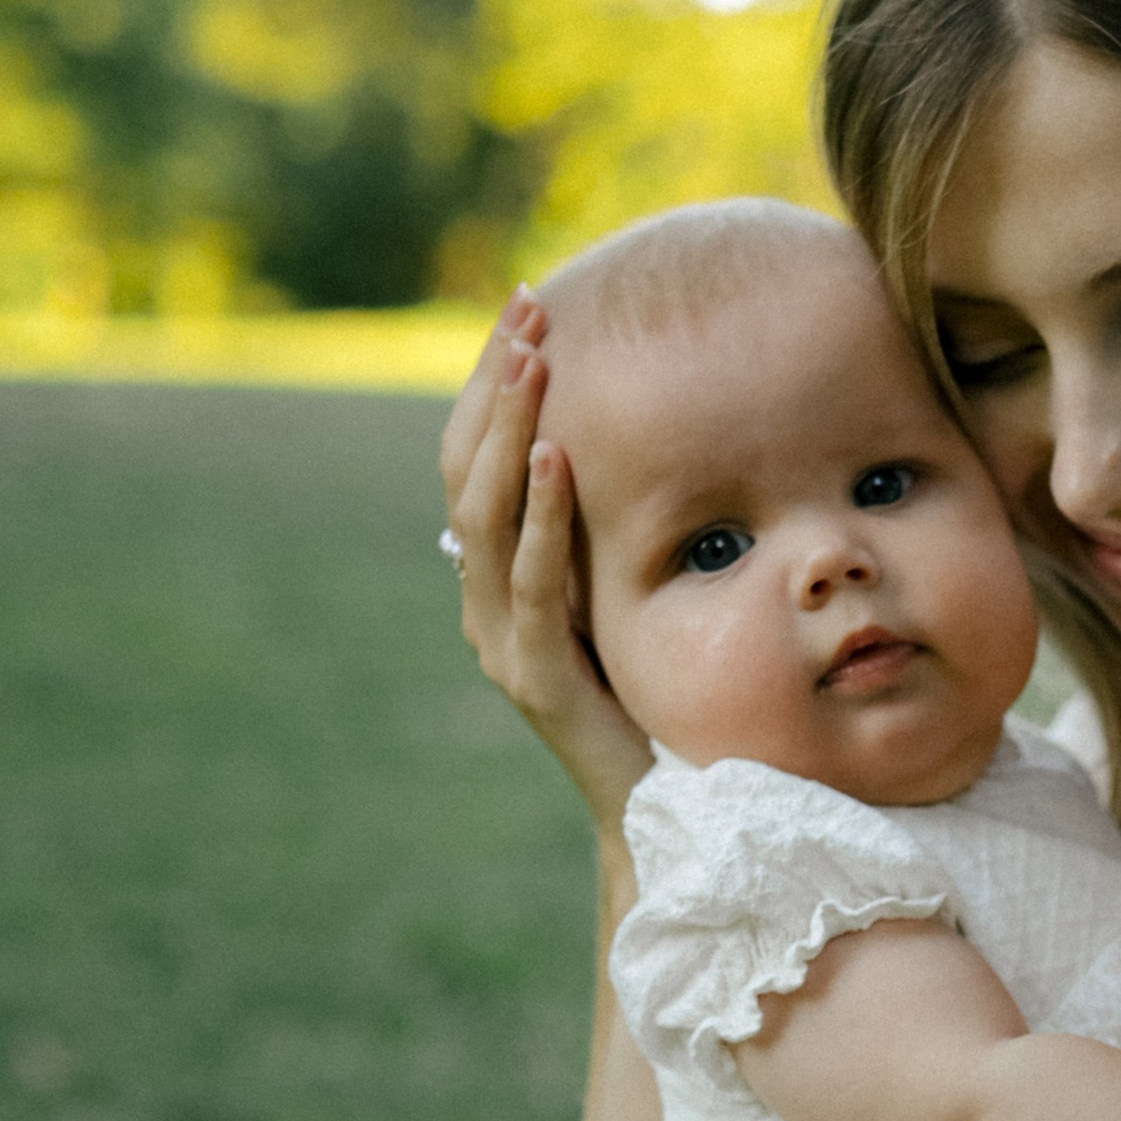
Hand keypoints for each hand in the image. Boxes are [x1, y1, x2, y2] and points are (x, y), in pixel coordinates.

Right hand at [438, 288, 650, 834]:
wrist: (655, 811)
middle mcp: (483, 607)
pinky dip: (540, 514)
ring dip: (507, 430)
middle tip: (526, 310)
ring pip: (485, 517)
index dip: (489, 388)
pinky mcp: (537, 678)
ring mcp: (501, 643)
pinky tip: (556, 454)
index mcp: (495, 583)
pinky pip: (533, 583)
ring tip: (534, 361)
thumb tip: (641, 438)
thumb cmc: (651, 699)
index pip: (472, 464)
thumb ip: (610, 536)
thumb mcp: (626, 597)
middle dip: (494, 386)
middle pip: (466, 474)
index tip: (524, 313)